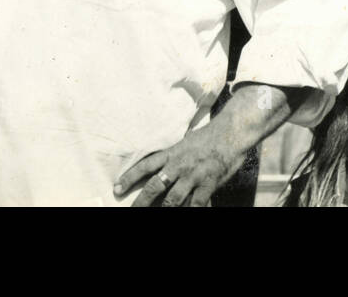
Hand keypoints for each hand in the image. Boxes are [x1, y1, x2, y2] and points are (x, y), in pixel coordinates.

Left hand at [114, 123, 241, 206]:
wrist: (231, 132)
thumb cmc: (208, 136)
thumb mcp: (185, 142)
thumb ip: (173, 155)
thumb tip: (161, 166)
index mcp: (172, 153)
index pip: (145, 166)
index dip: (129, 177)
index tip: (116, 188)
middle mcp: (179, 165)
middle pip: (154, 186)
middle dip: (141, 201)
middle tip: (132, 209)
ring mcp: (193, 176)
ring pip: (172, 199)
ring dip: (163, 209)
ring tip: (155, 215)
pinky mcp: (208, 184)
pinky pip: (196, 203)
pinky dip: (190, 210)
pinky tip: (185, 212)